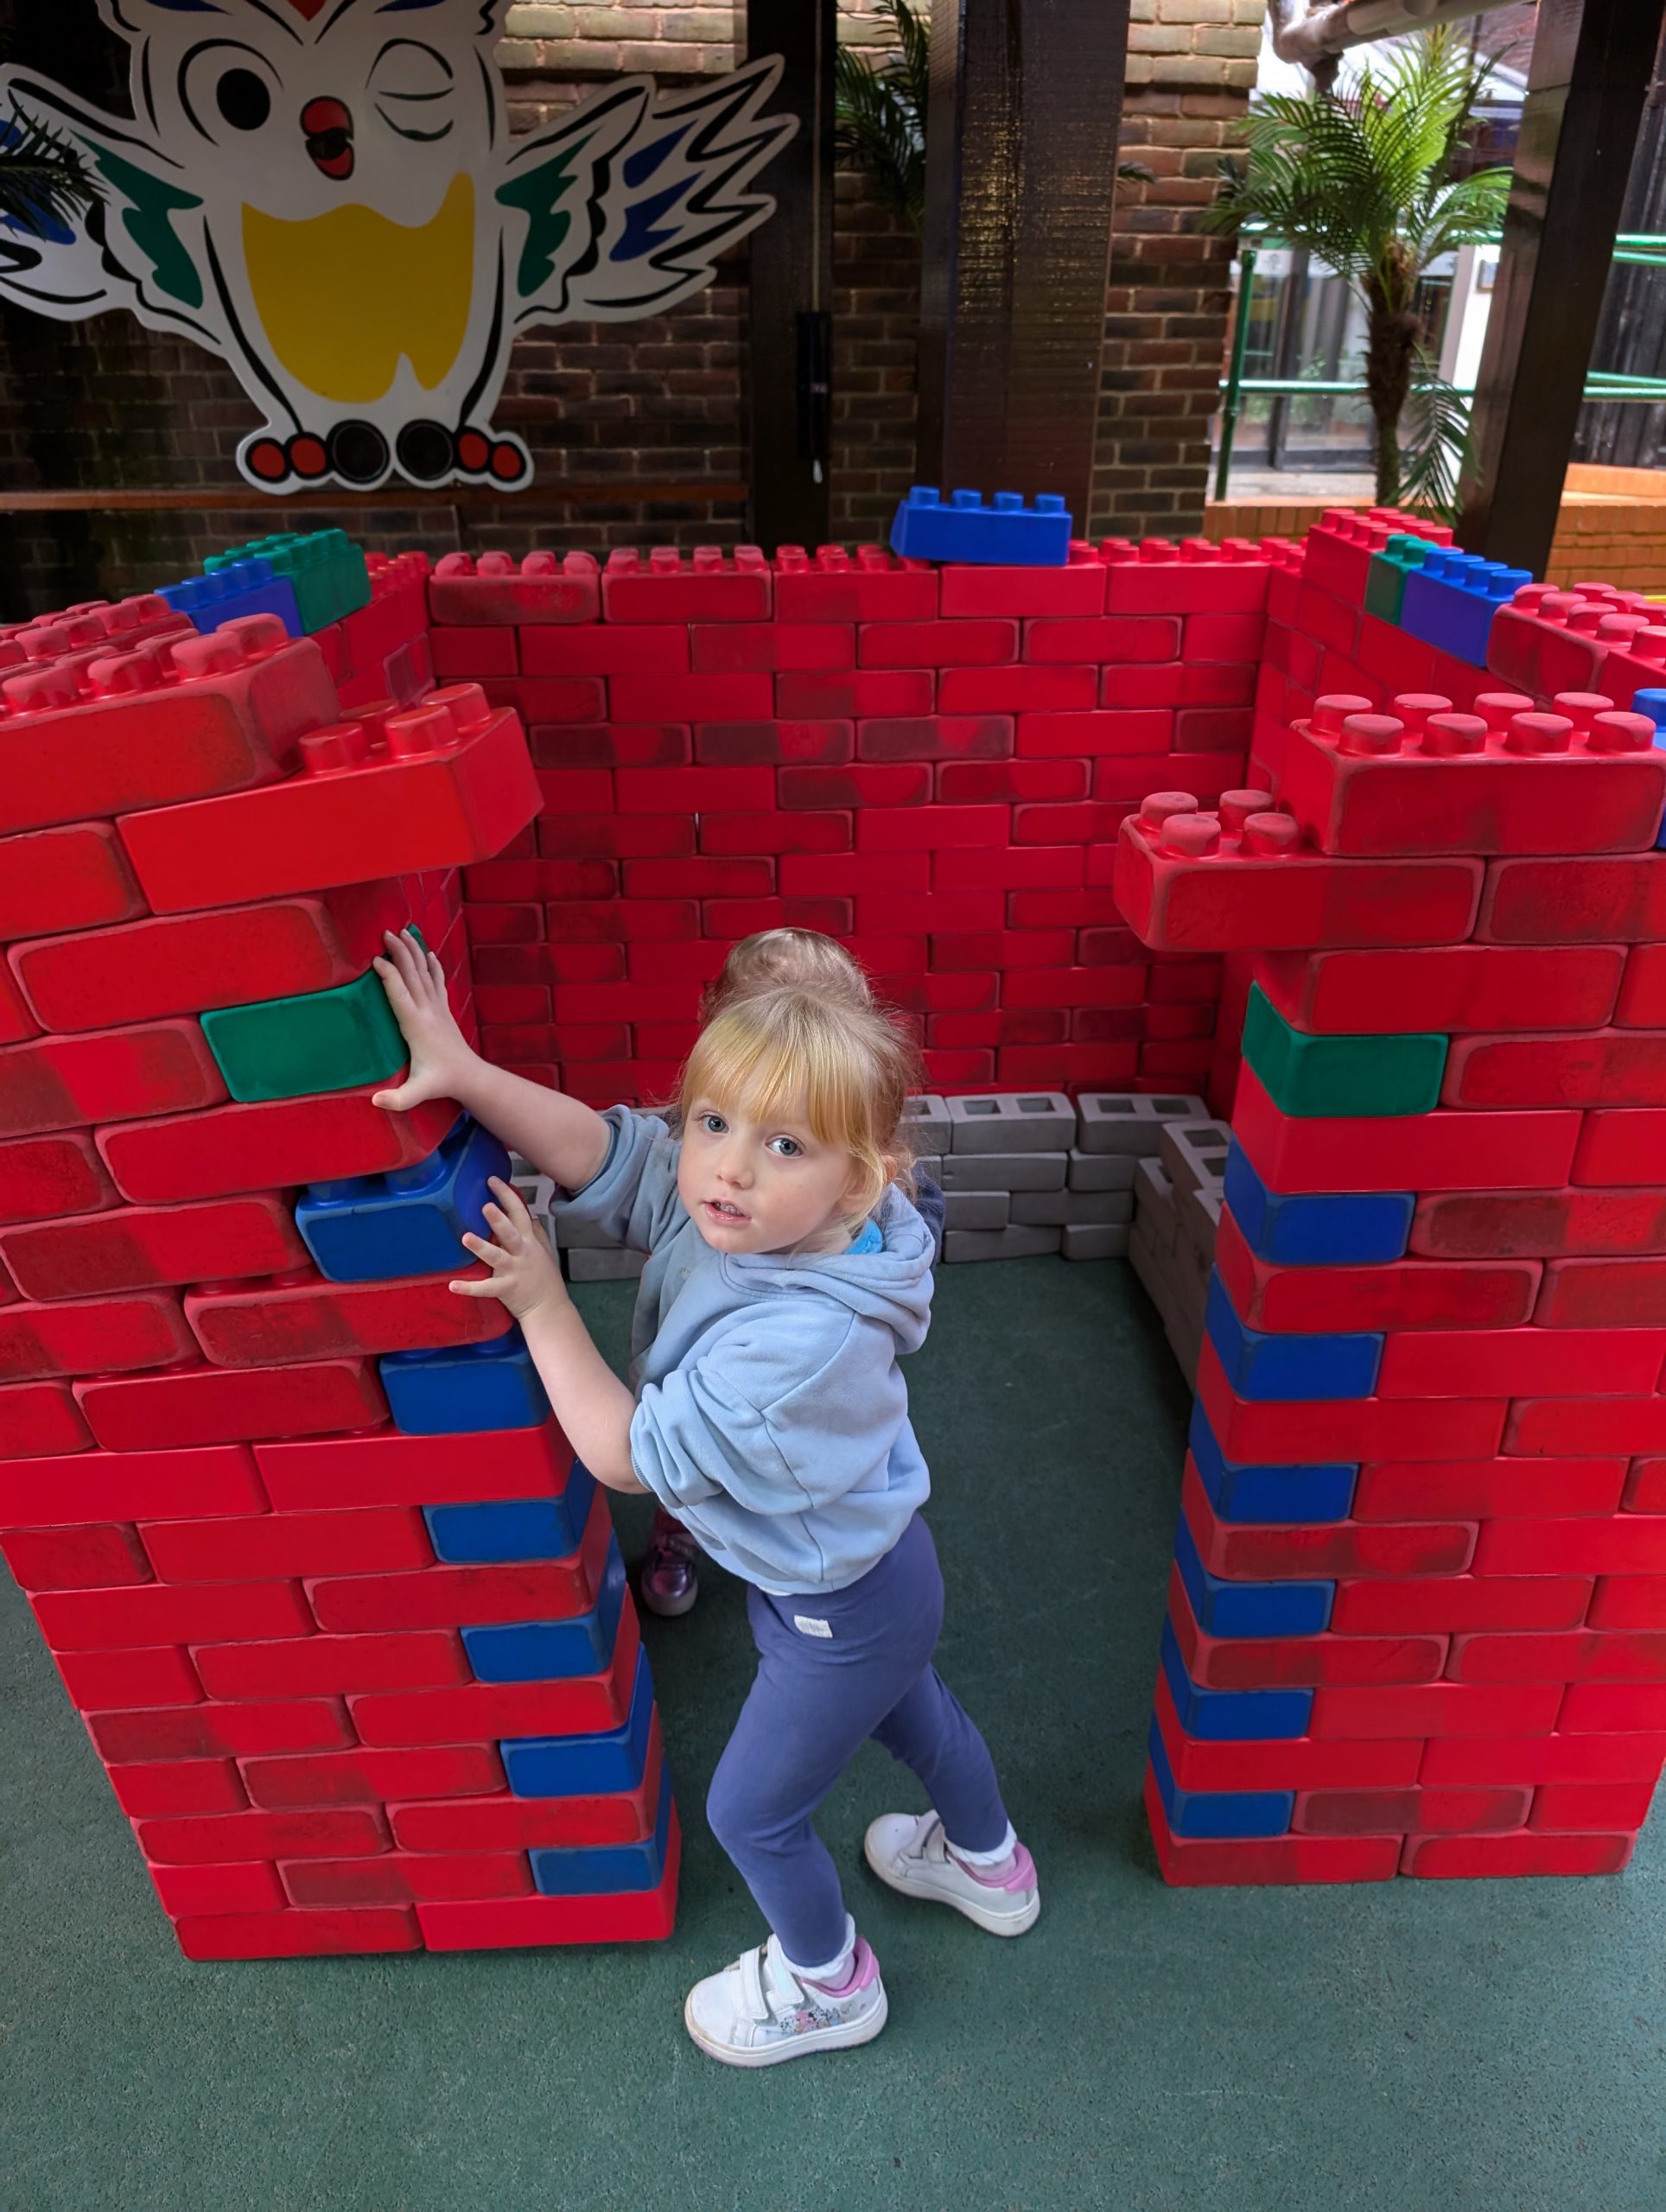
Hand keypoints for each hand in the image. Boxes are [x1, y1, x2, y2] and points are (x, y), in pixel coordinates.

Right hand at [371, 929, 475, 1113]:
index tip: (374, 961)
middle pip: (412, 974)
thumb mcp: (416, 1093)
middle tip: (385, 933)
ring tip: (402, 932)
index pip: (400, 993)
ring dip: (413, 951)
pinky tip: (428, 953)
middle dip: (399, 952)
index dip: (388, 975)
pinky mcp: (443, 1010)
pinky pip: (437, 981)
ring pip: (425, 972)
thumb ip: (397, 1099)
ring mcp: (437, 1008)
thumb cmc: (440, 1083)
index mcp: (416, 1025)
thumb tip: (376, 1102)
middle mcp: (428, 1011)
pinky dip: (432, 965)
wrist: (470, 1077)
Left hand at [453, 1177, 568, 1320]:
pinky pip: (486, 1288)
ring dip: (481, 1247)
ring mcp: (514, 1271)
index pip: (519, 1213)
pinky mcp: (507, 1289)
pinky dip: (469, 1288)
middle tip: (485, 1205)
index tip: (492, 1181)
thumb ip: (537, 1234)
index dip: (507, 1196)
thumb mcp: (545, 1252)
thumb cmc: (545, 1280)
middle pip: (510, 1232)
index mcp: (529, 1242)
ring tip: (466, 1237)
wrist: (549, 1308)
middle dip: (499, 1219)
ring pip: (497, 1256)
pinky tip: (453, 1285)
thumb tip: (530, 1216)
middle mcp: (522, 1253)